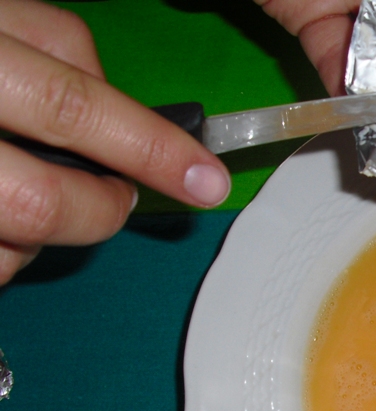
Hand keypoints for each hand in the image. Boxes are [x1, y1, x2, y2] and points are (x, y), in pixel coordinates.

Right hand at [0, 0, 231, 285]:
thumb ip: (51, 42)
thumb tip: (117, 99)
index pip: (71, 106)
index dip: (149, 150)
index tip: (204, 180)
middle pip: (42, 204)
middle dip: (102, 211)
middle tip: (119, 198)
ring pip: (7, 250)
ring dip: (39, 237)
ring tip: (25, 191)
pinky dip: (1, 252)